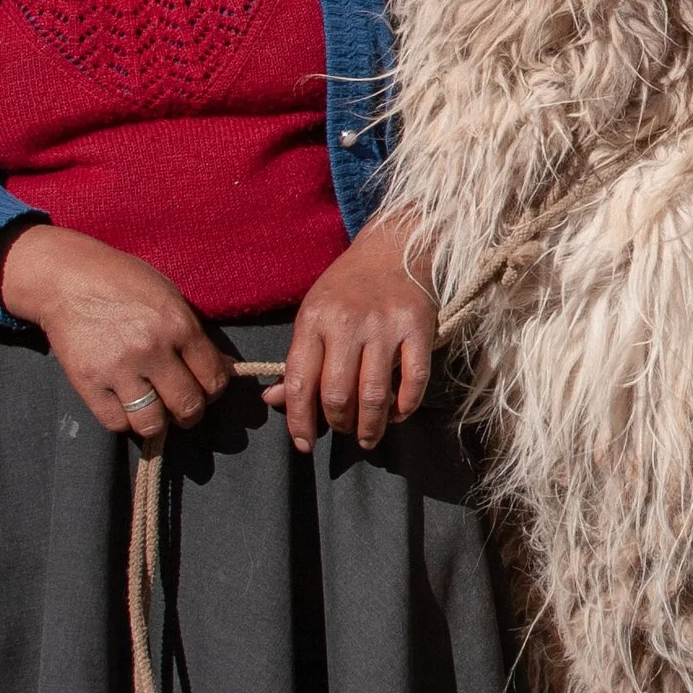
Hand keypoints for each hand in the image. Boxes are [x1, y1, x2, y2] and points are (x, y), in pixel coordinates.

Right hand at [0, 223, 232, 440]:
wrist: (67, 278)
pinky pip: (115, 422)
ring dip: (158, 422)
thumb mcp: (170, 297)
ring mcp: (118, 369)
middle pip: (188, 407)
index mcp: (179, 326)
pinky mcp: (87, 382)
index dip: (214, 390)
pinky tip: (126, 404)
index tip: (205, 389)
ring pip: (152, 423)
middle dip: (190, 413)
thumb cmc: (124, 282)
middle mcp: (152, 350)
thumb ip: (196, 336)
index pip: (214, 379)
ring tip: (154, 410)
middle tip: (182, 407)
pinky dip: (124, 420)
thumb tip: (224, 368)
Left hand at [264, 213, 436, 453]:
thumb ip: (297, 359)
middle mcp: (348, 323)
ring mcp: (386, 326)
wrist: (395, 247)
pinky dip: (405, 407)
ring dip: (370, 427)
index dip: (299, 421)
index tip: (304, 444)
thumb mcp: (313, 314)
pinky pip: (414, 381)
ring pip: (375, 394)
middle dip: (338, 425)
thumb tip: (273, 400)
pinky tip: (397, 413)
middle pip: (338, 395)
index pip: (300, 383)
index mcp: (315, 320)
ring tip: (368, 436)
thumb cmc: (347, 287)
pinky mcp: (419, 328)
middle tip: (343, 431)